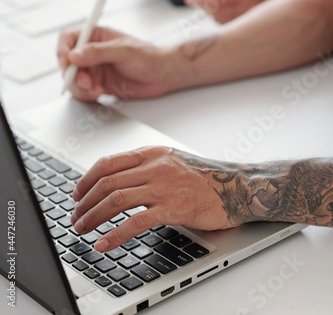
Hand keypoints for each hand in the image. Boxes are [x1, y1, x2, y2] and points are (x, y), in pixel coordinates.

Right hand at [57, 26, 179, 100]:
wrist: (162, 75)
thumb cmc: (148, 56)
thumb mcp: (123, 51)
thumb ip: (98, 53)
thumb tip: (74, 55)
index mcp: (96, 36)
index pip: (69, 38)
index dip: (63, 49)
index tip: (66, 62)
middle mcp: (92, 52)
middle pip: (67, 62)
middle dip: (73, 74)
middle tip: (86, 82)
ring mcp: (94, 68)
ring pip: (73, 79)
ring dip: (80, 86)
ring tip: (95, 89)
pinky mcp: (98, 83)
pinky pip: (82, 91)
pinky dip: (86, 94)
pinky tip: (99, 93)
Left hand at [70, 146, 236, 252]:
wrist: (234, 186)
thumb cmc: (202, 176)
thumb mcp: (170, 160)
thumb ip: (144, 166)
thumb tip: (113, 179)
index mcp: (151, 153)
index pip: (108, 162)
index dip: (86, 179)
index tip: (76, 193)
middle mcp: (154, 166)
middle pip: (107, 182)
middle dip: (84, 202)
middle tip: (76, 216)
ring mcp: (163, 186)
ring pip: (116, 200)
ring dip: (93, 216)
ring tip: (82, 229)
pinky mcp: (173, 208)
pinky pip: (136, 222)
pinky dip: (115, 234)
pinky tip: (103, 243)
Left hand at [185, 0, 289, 23]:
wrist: (294, 6)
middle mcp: (250, 8)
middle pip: (216, 13)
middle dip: (205, 7)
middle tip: (198, 0)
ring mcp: (250, 21)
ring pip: (220, 22)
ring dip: (212, 14)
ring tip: (214, 6)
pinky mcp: (249, 30)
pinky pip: (228, 28)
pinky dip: (221, 21)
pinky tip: (224, 15)